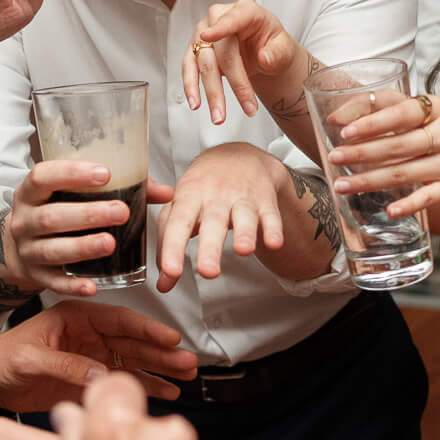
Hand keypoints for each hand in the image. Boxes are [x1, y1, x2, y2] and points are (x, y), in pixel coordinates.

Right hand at [0, 160, 175, 299]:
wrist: (17, 247)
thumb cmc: (55, 210)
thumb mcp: (71, 194)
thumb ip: (119, 187)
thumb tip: (165, 193)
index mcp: (31, 192)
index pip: (43, 177)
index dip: (71, 174)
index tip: (104, 174)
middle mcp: (24, 221)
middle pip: (51, 217)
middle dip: (87, 215)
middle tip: (121, 212)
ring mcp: (28, 250)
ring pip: (52, 250)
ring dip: (82, 247)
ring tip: (110, 244)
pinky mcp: (36, 276)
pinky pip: (54, 282)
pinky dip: (73, 286)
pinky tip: (93, 286)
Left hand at [0, 298, 199, 407]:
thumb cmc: (1, 359)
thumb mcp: (29, 358)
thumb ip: (64, 365)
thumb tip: (98, 375)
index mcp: (76, 317)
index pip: (119, 320)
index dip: (147, 329)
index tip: (170, 338)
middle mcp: (90, 336)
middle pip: (134, 343)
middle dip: (162, 352)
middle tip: (187, 362)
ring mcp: (93, 359)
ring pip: (134, 363)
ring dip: (160, 370)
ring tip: (186, 377)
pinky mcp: (90, 382)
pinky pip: (122, 384)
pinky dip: (145, 388)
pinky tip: (166, 392)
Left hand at [155, 142, 295, 286]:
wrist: (237, 155)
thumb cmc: (203, 187)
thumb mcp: (181, 208)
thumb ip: (170, 246)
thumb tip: (164, 284)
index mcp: (189, 197)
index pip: (178, 224)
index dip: (172, 248)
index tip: (171, 272)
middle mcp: (215, 196)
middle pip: (212, 222)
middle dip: (210, 248)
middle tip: (208, 272)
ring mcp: (242, 197)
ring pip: (244, 216)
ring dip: (245, 233)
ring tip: (243, 251)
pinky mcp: (265, 200)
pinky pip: (271, 214)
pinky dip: (274, 228)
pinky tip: (274, 243)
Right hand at [181, 0, 307, 125]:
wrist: (263, 54)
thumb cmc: (273, 46)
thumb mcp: (284, 48)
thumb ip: (277, 52)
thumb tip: (265, 58)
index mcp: (245, 11)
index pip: (233, 18)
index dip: (220, 28)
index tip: (208, 37)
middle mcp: (219, 18)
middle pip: (221, 50)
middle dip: (234, 83)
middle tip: (247, 107)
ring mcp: (204, 33)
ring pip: (202, 63)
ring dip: (210, 92)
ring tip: (219, 116)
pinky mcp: (195, 50)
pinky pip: (189, 69)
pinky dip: (191, 87)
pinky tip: (195, 103)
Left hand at [324, 90, 439, 219]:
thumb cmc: (426, 128)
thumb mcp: (406, 108)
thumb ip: (371, 105)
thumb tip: (334, 118)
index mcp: (433, 108)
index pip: (401, 113)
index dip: (372, 123)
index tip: (345, 132)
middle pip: (398, 146)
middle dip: (362, 153)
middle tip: (333, 158)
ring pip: (404, 173)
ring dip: (369, 181)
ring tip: (341, 185)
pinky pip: (427, 198)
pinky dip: (408, 206)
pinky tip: (389, 211)